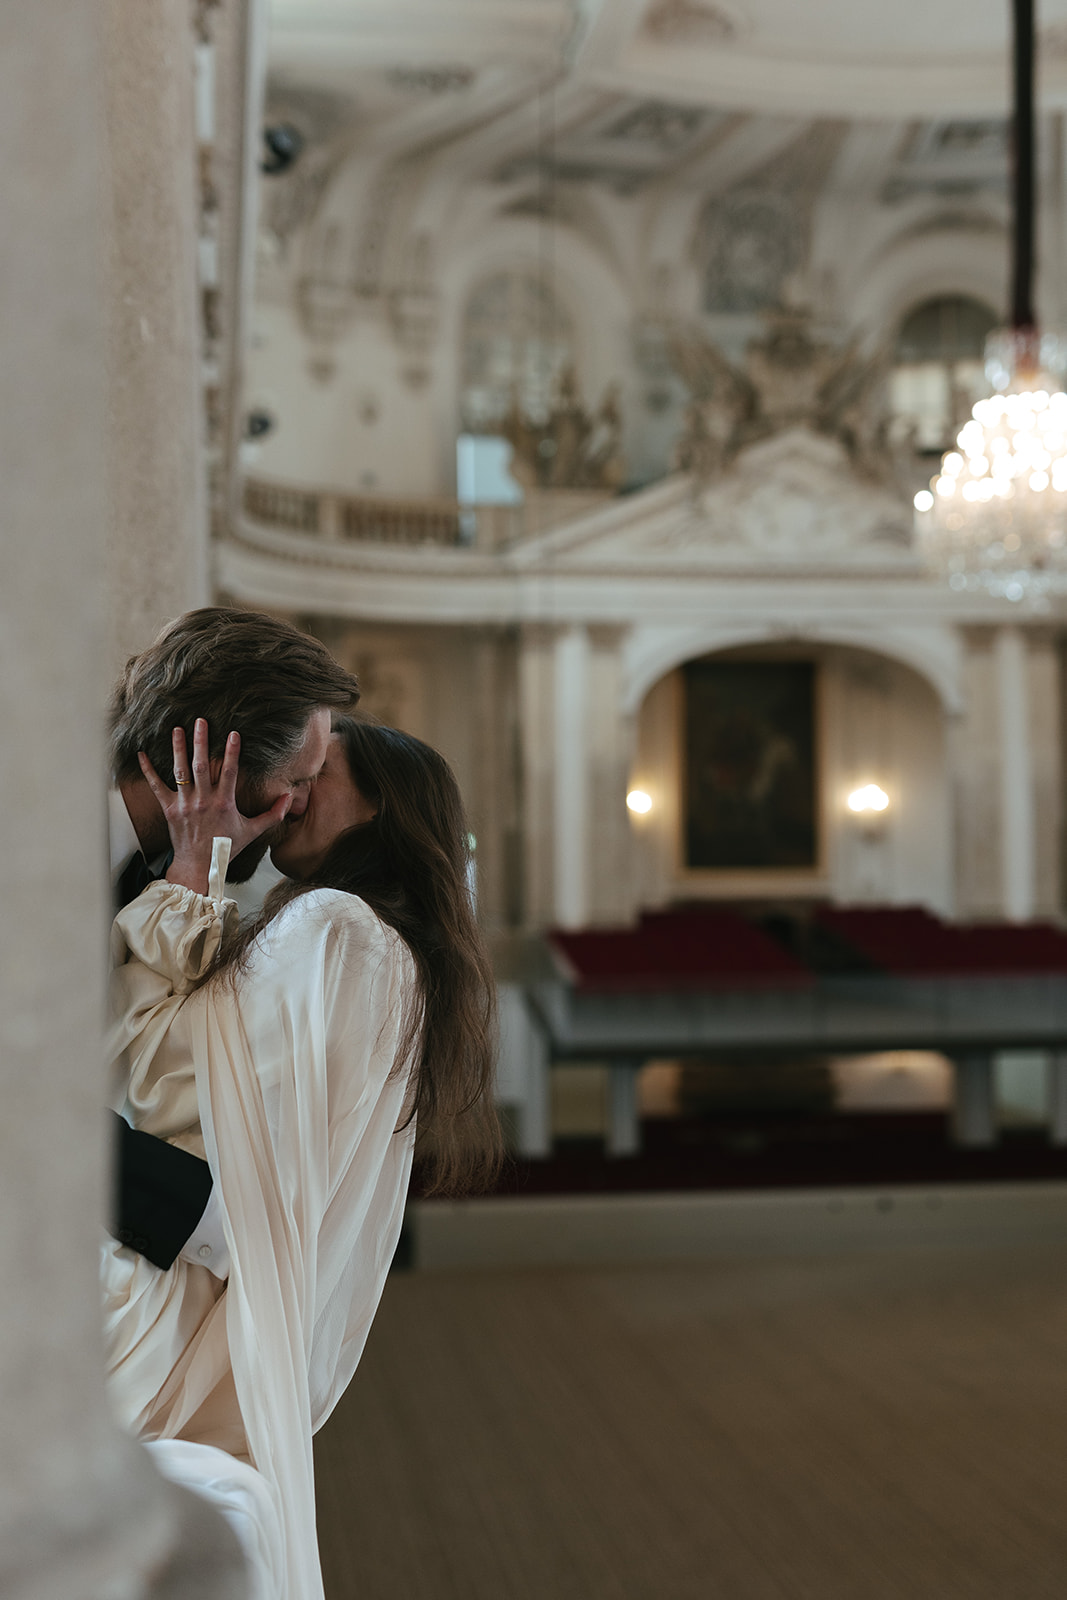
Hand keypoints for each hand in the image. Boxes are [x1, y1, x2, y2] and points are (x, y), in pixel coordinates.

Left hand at [138, 719, 292, 893]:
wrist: (200, 866)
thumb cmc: (227, 848)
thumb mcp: (253, 831)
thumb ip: (273, 814)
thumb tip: (289, 798)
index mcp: (224, 803)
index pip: (230, 772)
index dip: (232, 751)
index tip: (233, 733)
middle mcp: (203, 801)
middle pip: (201, 765)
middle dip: (201, 741)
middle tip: (201, 721)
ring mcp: (184, 805)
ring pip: (180, 771)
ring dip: (178, 749)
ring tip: (178, 729)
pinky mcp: (169, 810)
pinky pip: (156, 787)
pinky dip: (148, 770)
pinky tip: (142, 754)